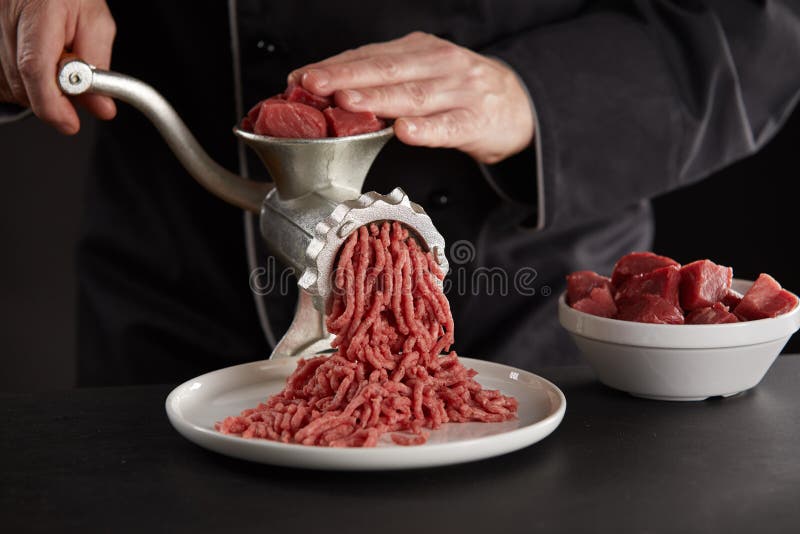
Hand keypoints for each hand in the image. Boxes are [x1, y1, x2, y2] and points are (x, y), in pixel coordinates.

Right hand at [0, 0, 115, 133]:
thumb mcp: (96, 23)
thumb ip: (98, 65)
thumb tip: (101, 107)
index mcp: (36, 8)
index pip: (34, 66)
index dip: (52, 104)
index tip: (70, 122)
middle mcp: (4, 16)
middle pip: (22, 82)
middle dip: (53, 97)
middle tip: (74, 84)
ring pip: (11, 85)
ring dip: (38, 89)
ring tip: (55, 63)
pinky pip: (2, 81)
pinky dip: (23, 83)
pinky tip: (38, 66)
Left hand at [288, 32, 533, 163]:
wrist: (519, 105)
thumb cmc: (461, 91)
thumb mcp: (424, 73)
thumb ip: (385, 80)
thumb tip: (332, 91)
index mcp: (419, 50)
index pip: (370, 55)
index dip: (334, 66)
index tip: (301, 77)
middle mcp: (438, 63)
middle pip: (386, 70)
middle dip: (345, 77)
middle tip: (312, 85)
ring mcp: (459, 90)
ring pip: (412, 95)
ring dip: (377, 99)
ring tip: (347, 103)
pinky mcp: (477, 119)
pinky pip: (448, 125)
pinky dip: (426, 129)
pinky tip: (405, 131)